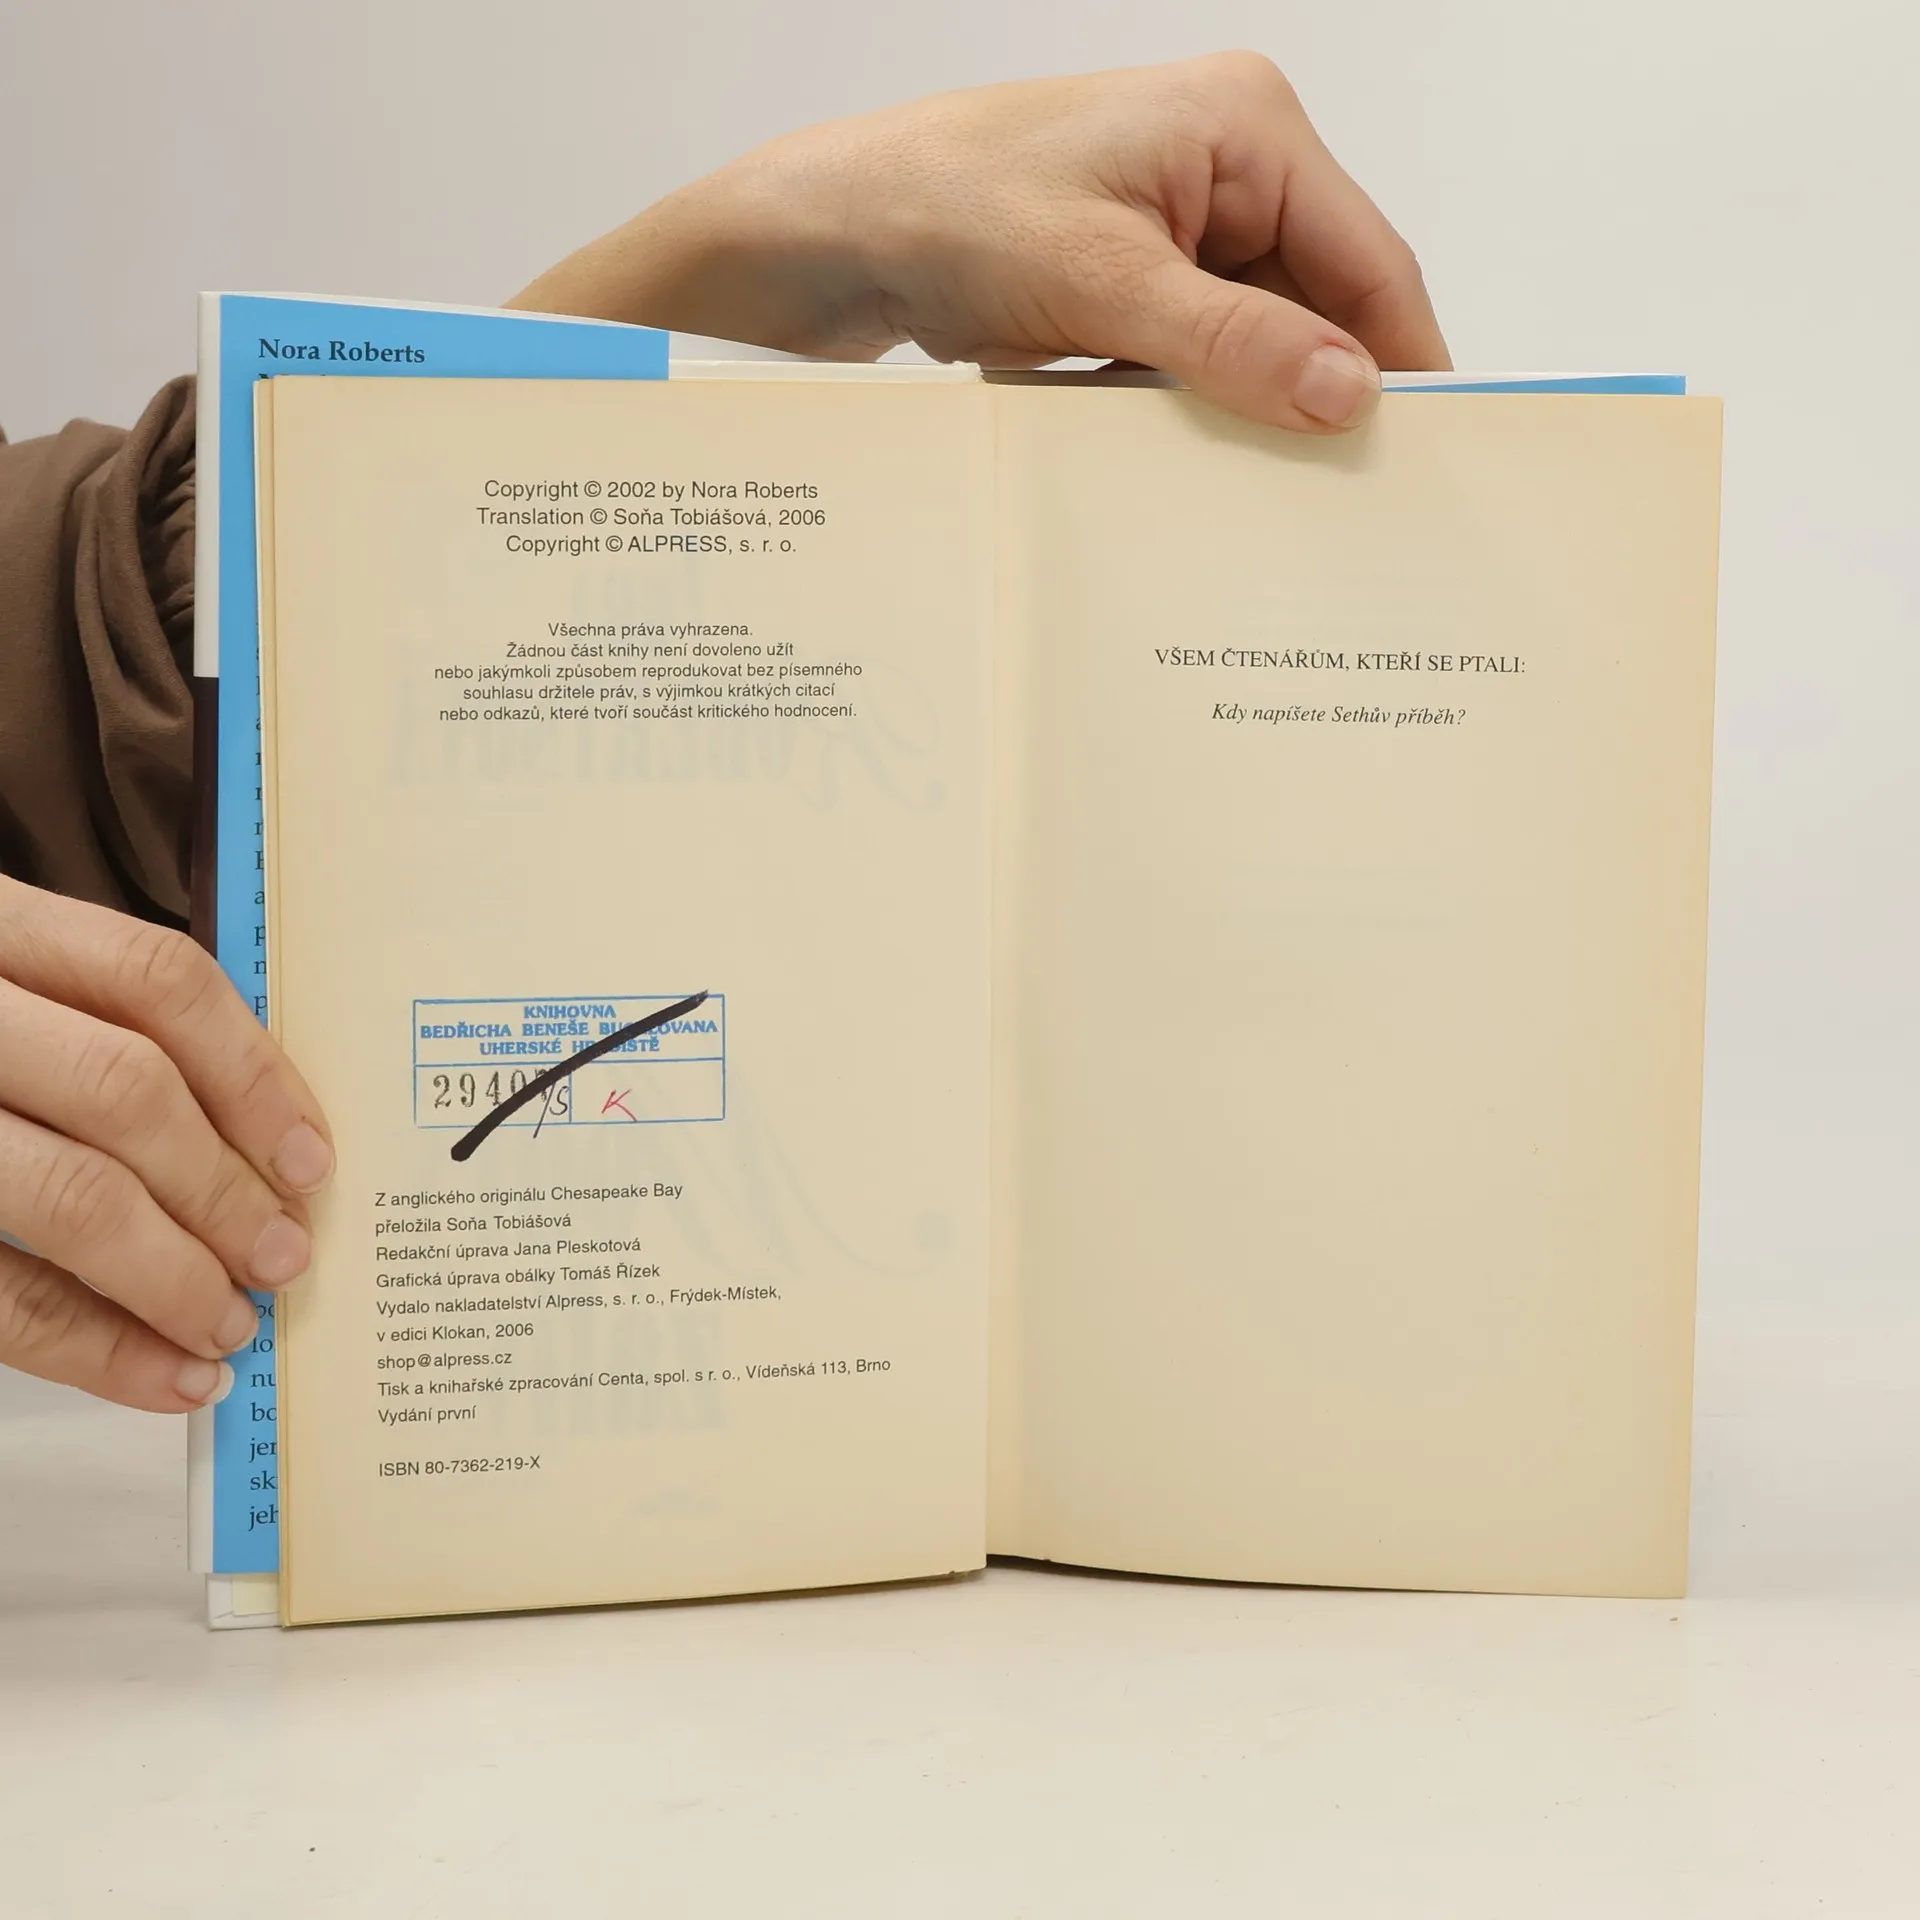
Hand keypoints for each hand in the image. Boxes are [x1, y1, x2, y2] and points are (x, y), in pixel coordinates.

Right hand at [0, 878, 332, 1411]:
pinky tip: (165, 1375)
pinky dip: (99, 1348)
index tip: (310, 1158)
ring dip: (175, 1277)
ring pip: (74, 1196)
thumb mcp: (11, 990)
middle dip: (224, 1191)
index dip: (251, 1074)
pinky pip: (4, 1297)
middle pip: (127, 1094)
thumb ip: (105, 1030)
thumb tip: (265, 1145)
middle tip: (284, 1257)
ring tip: (232, 1324)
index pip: (154, 983)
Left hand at [512, 52, 1447, 432]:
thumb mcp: (1101, 282)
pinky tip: (1196, 475)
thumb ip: (1232, 343)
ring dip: (1252, 415)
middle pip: (1318, 306)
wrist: (817, 237)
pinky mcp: (1124, 280)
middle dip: (1323, 397)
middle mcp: (1223, 167)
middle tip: (1346, 510)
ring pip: (1254, 341)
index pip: (1369, 262)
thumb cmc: (941, 209)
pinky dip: (1194, 411)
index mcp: (1244, 128)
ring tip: (1275, 507)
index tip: (1421, 463)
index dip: (1400, 364)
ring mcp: (1171, 226)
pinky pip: (1192, 357)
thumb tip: (1347, 394)